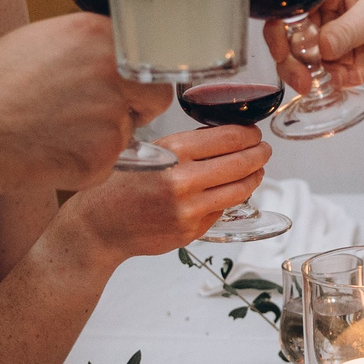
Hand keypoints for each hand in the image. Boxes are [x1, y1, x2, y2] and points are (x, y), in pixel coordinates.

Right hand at [0, 13, 170, 189]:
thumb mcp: (46, 41)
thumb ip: (92, 48)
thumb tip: (123, 61)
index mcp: (99, 35)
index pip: (151, 58)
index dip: (136, 78)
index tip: (124, 88)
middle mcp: (112, 71)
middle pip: (156, 96)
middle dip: (135, 109)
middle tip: (94, 116)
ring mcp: (110, 115)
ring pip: (128, 132)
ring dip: (102, 138)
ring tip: (53, 130)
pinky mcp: (103, 155)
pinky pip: (110, 162)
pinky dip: (87, 163)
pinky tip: (51, 150)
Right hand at [63, 125, 271, 260]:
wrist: (99, 225)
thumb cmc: (122, 184)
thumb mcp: (152, 151)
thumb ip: (189, 144)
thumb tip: (229, 136)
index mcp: (173, 151)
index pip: (230, 137)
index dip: (250, 134)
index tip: (254, 132)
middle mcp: (183, 180)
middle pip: (242, 163)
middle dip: (259, 154)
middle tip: (264, 150)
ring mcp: (189, 209)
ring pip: (239, 190)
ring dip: (254, 178)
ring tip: (256, 170)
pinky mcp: (190, 231)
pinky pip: (221, 211)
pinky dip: (229, 199)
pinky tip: (226, 192)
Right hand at [265, 0, 363, 90]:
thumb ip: (347, 31)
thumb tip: (317, 49)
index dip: (283, 19)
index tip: (289, 43)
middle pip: (288, 28)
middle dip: (291, 56)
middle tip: (303, 78)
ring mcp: (333, 25)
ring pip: (302, 53)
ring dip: (310, 73)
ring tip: (330, 80)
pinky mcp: (345, 49)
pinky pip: (324, 68)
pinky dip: (332, 78)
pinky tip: (353, 76)